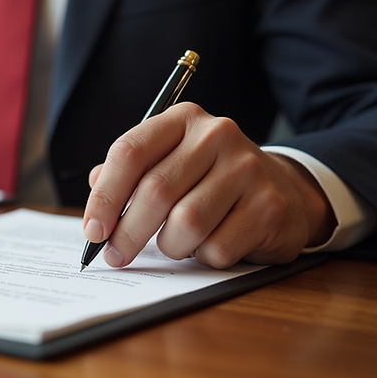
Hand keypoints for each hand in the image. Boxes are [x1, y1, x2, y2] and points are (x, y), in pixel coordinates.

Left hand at [82, 103, 335, 268]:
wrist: (284, 190)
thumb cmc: (210, 180)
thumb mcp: (170, 163)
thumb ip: (131, 174)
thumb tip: (95, 193)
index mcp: (183, 120)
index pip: (130, 152)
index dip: (104, 197)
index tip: (92, 230)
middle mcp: (217, 135)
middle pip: (155, 191)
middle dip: (127, 232)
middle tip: (116, 255)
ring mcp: (248, 169)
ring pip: (185, 224)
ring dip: (171, 246)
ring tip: (175, 243)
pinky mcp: (269, 206)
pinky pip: (218, 247)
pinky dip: (204, 257)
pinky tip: (210, 245)